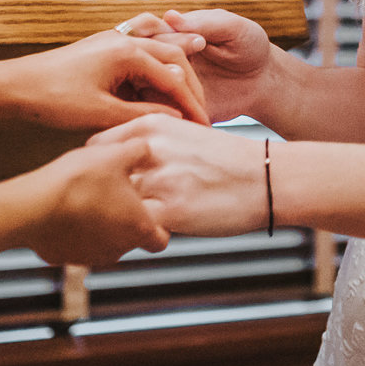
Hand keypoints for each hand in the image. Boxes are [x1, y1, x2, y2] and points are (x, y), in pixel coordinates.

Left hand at [4, 29, 212, 132]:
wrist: (13, 86)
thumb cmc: (52, 99)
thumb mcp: (101, 113)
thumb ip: (142, 114)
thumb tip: (174, 117)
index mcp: (126, 51)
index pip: (173, 77)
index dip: (191, 104)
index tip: (204, 125)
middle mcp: (123, 39)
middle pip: (174, 58)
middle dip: (190, 87)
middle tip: (201, 113)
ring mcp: (112, 41)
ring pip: (159, 53)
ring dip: (175, 75)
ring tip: (188, 100)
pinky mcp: (103, 49)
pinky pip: (141, 54)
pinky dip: (155, 71)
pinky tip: (160, 87)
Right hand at [23, 138, 170, 267]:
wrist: (33, 205)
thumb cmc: (78, 181)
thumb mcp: (116, 154)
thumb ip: (139, 151)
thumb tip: (145, 148)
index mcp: (138, 227)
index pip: (161, 240)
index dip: (159, 225)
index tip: (149, 209)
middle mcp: (118, 249)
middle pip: (131, 240)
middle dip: (125, 220)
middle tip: (112, 195)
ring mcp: (90, 257)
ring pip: (104, 244)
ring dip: (100, 227)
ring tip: (87, 200)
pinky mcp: (65, 258)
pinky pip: (76, 246)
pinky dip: (75, 233)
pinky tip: (66, 211)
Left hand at [91, 113, 273, 238]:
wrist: (269, 178)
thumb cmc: (229, 160)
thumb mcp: (185, 135)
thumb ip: (150, 144)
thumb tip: (119, 163)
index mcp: (151, 124)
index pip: (97, 146)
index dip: (95, 169)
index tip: (99, 184)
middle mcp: (150, 148)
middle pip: (97, 174)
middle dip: (95, 193)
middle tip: (100, 210)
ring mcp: (159, 179)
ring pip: (110, 203)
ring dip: (111, 218)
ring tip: (119, 229)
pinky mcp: (171, 211)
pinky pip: (132, 229)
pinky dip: (132, 237)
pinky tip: (145, 240)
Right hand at [147, 8, 287, 124]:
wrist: (263, 81)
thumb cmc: (250, 47)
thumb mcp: (234, 28)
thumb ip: (205, 23)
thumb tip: (170, 16)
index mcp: (173, 34)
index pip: (148, 32)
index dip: (161, 38)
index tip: (189, 47)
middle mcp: (161, 59)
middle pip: (139, 62)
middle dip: (158, 66)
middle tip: (184, 74)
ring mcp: (163, 85)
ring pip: (140, 90)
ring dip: (157, 93)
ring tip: (185, 96)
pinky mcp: (173, 109)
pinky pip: (157, 114)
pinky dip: (166, 115)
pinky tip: (185, 114)